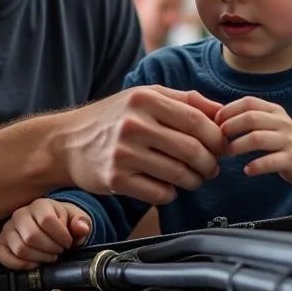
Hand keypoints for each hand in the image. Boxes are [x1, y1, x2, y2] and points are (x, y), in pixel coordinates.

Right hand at [0, 198, 91, 270]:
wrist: (48, 224)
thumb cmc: (62, 221)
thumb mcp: (76, 219)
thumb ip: (81, 222)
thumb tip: (81, 228)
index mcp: (40, 205)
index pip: (47, 220)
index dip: (61, 236)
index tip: (68, 242)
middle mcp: (20, 214)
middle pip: (32, 236)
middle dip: (50, 249)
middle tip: (59, 251)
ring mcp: (8, 228)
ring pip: (20, 249)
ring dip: (39, 258)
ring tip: (49, 256)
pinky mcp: (1, 242)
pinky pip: (5, 257)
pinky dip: (22, 265)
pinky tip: (35, 262)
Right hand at [60, 86, 226, 203]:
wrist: (66, 142)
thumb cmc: (113, 118)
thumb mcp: (145, 97)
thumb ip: (185, 101)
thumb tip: (225, 113)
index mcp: (145, 99)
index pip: (197, 121)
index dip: (217, 138)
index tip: (222, 148)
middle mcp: (133, 124)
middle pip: (192, 150)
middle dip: (209, 163)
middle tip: (211, 168)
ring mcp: (123, 153)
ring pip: (179, 174)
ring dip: (194, 181)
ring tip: (193, 178)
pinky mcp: (115, 180)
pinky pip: (159, 193)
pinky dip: (171, 193)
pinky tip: (168, 186)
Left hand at [216, 97, 291, 187]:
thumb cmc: (281, 144)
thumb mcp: (269, 125)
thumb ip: (249, 118)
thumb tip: (215, 115)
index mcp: (274, 111)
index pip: (248, 102)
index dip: (228, 110)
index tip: (215, 122)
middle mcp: (282, 122)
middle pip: (251, 118)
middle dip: (230, 127)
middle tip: (217, 139)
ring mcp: (288, 140)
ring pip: (257, 138)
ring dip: (238, 146)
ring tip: (227, 153)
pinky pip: (270, 161)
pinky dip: (256, 166)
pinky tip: (247, 170)